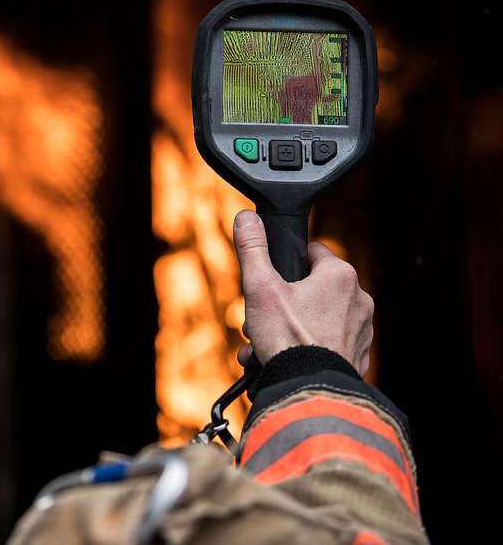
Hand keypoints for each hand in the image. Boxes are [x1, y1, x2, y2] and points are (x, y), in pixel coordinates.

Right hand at [232, 210, 373, 375]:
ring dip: (289, 330)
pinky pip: (327, 345)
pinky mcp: (358, 357)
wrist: (310, 390)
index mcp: (339, 275)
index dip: (285, 265)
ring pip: (317, 319)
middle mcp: (359, 299)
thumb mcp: (260, 287)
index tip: (270, 282)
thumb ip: (252, 248)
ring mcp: (361, 330)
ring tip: (264, 347)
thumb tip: (246, 218)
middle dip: (282, 305)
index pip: (312, 252)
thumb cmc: (288, 338)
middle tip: (261, 320)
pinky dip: (306, 350)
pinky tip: (284, 361)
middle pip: (312, 289)